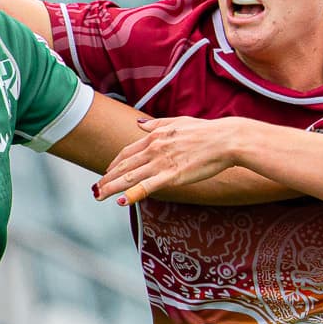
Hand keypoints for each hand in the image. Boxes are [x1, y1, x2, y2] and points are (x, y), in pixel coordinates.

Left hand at [92, 116, 246, 205]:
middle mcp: (153, 148)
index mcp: (155, 135)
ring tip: (99, 196)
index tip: (107, 172)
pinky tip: (122, 201)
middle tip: (96, 189)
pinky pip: (147, 187)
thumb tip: (139, 124)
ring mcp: (161, 162)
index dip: (115, 163)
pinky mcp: (172, 176)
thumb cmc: (206, 131)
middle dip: (107, 178)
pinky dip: (132, 194)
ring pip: (129, 177)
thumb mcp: (178, 122)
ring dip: (112, 188)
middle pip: (124, 166)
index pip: (127, 152)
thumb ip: (156, 124)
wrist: (226, 139)